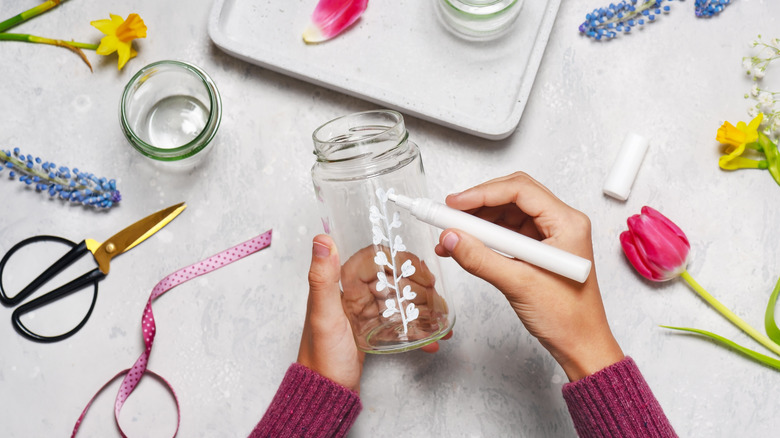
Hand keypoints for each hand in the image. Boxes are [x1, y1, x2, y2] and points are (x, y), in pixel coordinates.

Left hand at [297, 235, 448, 393]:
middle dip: (416, 285)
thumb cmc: (321, 356)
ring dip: (421, 306)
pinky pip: (398, 323)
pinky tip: (431, 338)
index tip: (420, 270)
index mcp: (340, 286)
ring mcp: (364, 313)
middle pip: (391, 279)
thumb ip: (322, 279)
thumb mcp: (323, 315)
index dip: (399, 261)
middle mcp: (352, 296)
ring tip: (440, 317)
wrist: (325, 393)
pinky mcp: (372, 331)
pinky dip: (415, 329)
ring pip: (398, 300)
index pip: (374, 260)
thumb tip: (322, 240)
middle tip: (436, 296)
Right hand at [434, 172, 623, 380]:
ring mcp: (550, 236)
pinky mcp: (538, 249)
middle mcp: (561, 223)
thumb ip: (481, 258)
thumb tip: (451, 237)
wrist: (580, 345)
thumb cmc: (567, 318)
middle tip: (449, 214)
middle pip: (513, 195)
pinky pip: (507, 232)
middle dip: (478, 203)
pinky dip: (485, 237)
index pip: (520, 190)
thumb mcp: (518, 285)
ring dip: (478, 222)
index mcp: (567, 223)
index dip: (483, 193)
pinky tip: (464, 246)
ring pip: (507, 213)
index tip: (455, 204)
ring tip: (451, 234)